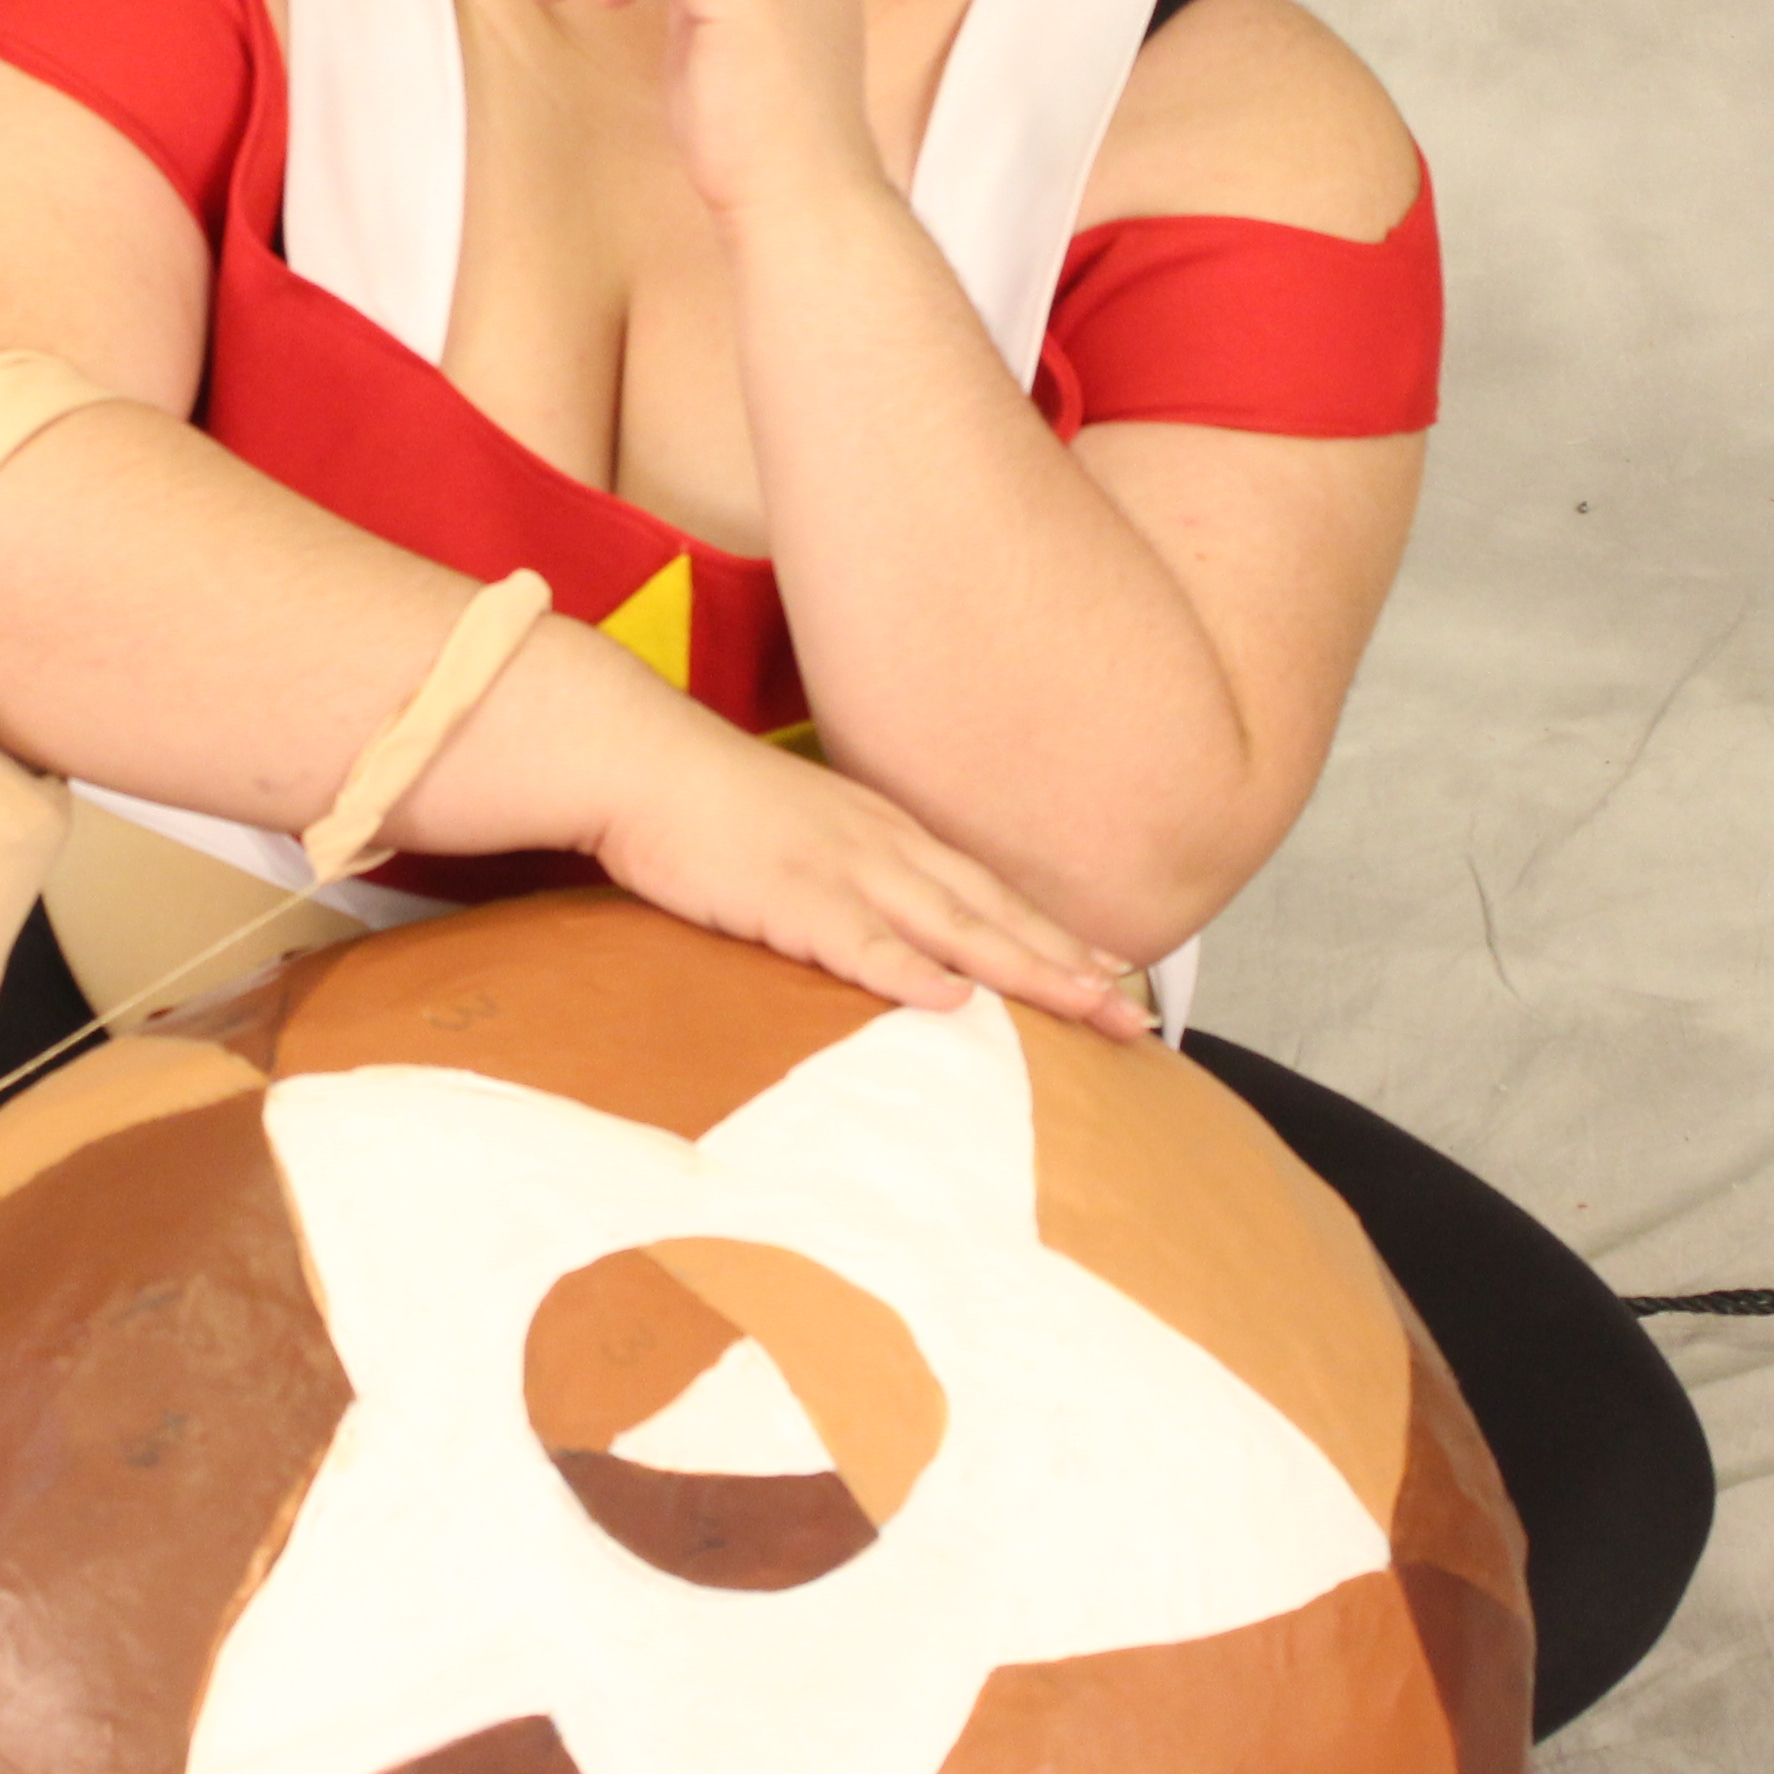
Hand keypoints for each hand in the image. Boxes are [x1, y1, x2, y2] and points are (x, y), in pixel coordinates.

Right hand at [582, 693, 1155, 1043]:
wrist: (637, 758)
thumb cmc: (709, 805)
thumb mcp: (803, 835)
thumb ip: (853, 878)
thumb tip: (888, 930)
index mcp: (889, 833)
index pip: (993, 891)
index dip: (1058, 936)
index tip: (1117, 973)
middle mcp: (885, 846)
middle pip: (997, 912)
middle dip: (1072, 964)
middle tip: (1137, 1014)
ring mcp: (842, 868)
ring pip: (955, 928)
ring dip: (1027, 970)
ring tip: (1087, 1007)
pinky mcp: (788, 895)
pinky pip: (859, 941)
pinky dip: (911, 972)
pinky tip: (955, 1001)